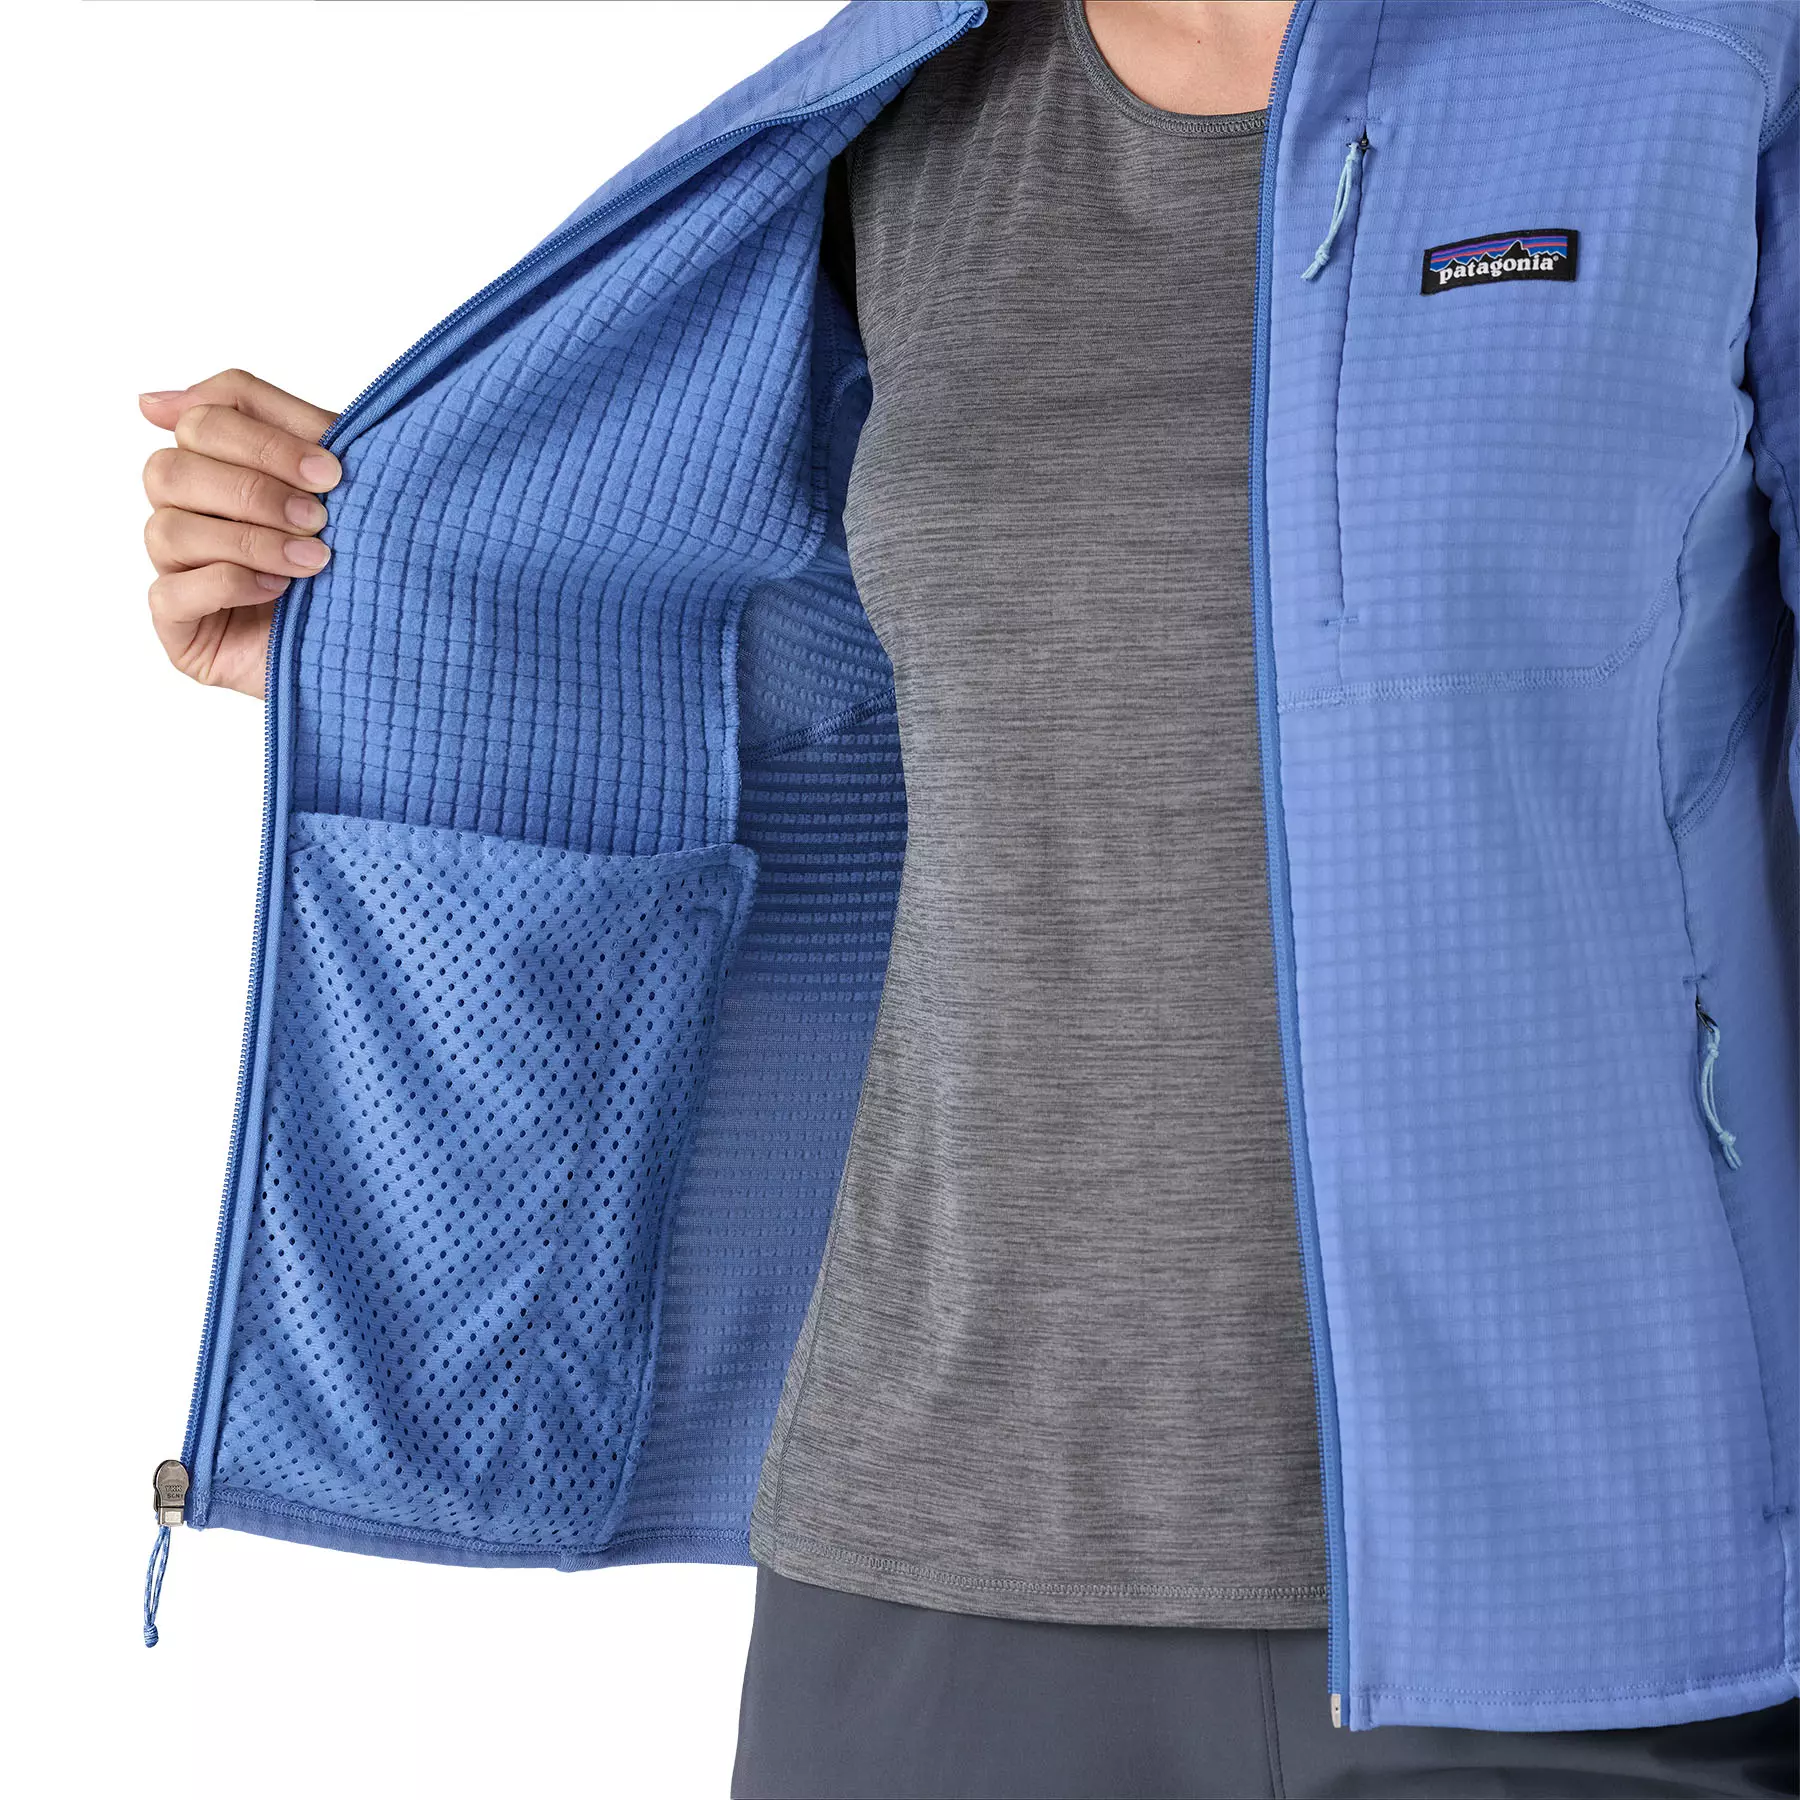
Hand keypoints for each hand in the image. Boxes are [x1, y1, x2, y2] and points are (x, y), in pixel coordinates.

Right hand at [140, 370, 340, 698]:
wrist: (396, 642)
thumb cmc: (362, 558)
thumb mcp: (338, 481)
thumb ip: (276, 422)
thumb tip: (149, 401)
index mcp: (219, 464)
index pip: (204, 418)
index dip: (264, 439)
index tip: (331, 471)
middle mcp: (188, 513)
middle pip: (169, 468)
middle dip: (252, 490)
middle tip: (320, 518)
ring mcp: (178, 572)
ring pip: (167, 529)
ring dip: (248, 541)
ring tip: (314, 560)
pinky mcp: (180, 628)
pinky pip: (170, 593)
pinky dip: (230, 584)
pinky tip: (281, 592)